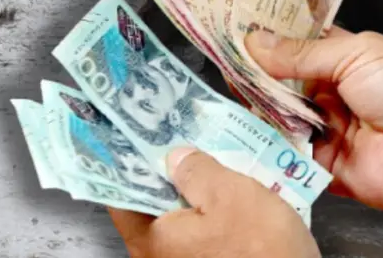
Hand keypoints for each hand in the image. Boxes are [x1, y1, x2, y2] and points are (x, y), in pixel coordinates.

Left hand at [110, 148, 318, 257]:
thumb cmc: (261, 249)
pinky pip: (197, 237)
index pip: (121, 193)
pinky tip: (227, 197)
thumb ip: (196, 170)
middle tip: (178, 141)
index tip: (139, 136)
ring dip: (191, 195)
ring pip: (176, 221)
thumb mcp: (230, 195)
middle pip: (149, 206)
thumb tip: (173, 157)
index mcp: (148, 239)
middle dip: (165, 175)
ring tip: (207, 163)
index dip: (129, 162)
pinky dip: (207, 217)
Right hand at [246, 28, 382, 232]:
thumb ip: (301, 53)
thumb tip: (254, 42)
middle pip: (277, 82)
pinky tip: (245, 125)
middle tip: (222, 59)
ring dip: (256, 104)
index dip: (265, 39)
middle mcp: (328, 93)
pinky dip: (266, 141)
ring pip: (275, 115)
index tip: (232, 28)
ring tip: (231, 90)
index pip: (293, 46)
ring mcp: (323, 129)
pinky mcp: (320, 164)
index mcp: (341, 59)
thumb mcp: (358, 55)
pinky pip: (284, 153)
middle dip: (252, 72)